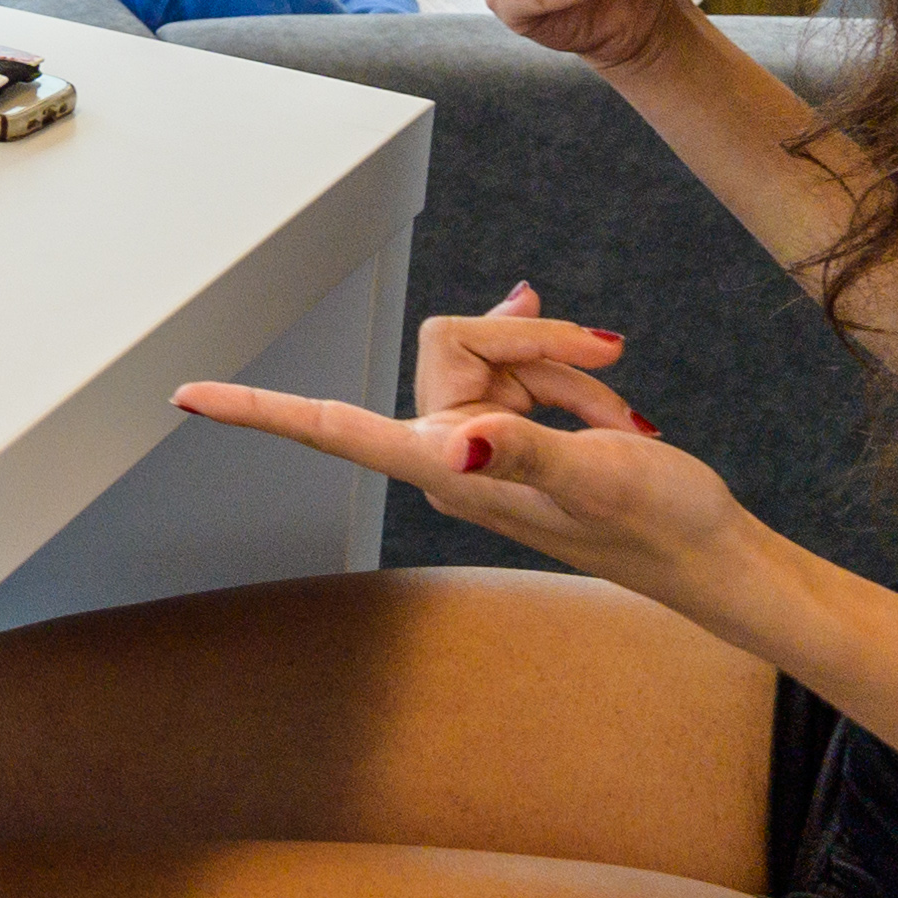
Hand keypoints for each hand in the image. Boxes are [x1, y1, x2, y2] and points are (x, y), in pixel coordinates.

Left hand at [176, 272, 770, 615]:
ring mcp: (480, 442)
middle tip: (608, 366)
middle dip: (535, 346)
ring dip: (566, 366)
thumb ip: (525, 454)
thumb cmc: (664, 525)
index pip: (333, 429)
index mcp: (447, 471)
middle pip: (452, 344)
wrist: (715, 552)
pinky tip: (615, 402)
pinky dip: (573, 372)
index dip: (259, 410)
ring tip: (618, 414)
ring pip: (498, 350)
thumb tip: (456, 446)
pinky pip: (525, 365)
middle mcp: (449, 456)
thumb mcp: (601, 476)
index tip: (183, 394)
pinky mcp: (513, 431)